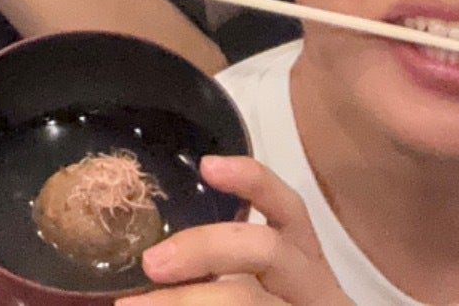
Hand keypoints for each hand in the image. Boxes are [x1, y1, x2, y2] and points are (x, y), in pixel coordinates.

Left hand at [135, 155, 351, 304]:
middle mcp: (316, 292)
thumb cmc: (264, 301)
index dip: (252, 182)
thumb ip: (212, 272)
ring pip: (248, 297)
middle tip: (151, 262)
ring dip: (188, 299)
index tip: (207, 166)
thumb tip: (142, 268)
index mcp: (303, 267)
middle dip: (204, 248)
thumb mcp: (250, 286)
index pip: (288, 211)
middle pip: (266, 250)